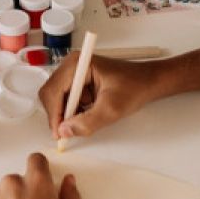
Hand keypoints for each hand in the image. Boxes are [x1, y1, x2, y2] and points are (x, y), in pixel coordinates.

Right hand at [38, 53, 162, 140]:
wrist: (149, 81)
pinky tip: (88, 112)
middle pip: (50, 94)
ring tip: (87, 118)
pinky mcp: (77, 80)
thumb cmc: (134, 87)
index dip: (54, 114)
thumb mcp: (112, 109)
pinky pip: (66, 99)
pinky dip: (74, 110)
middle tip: (69, 131)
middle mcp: (71, 65)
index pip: (53, 91)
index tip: (59, 133)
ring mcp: (73, 72)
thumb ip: (87, 122)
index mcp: (77, 65)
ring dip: (68, 113)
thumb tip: (65, 131)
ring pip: (57, 99)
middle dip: (59, 114)